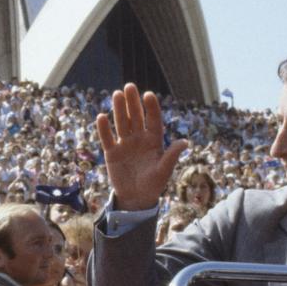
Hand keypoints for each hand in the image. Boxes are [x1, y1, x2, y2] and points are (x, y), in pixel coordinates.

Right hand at [94, 83, 187, 210]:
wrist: (136, 198)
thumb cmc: (153, 184)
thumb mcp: (164, 171)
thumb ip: (172, 156)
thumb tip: (185, 142)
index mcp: (154, 140)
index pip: (153, 120)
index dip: (151, 108)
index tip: (148, 95)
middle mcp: (139, 138)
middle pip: (136, 117)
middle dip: (132, 102)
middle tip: (129, 86)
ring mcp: (125, 144)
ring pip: (121, 123)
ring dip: (119, 109)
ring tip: (116, 94)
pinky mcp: (112, 153)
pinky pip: (107, 138)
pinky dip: (104, 128)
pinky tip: (101, 117)